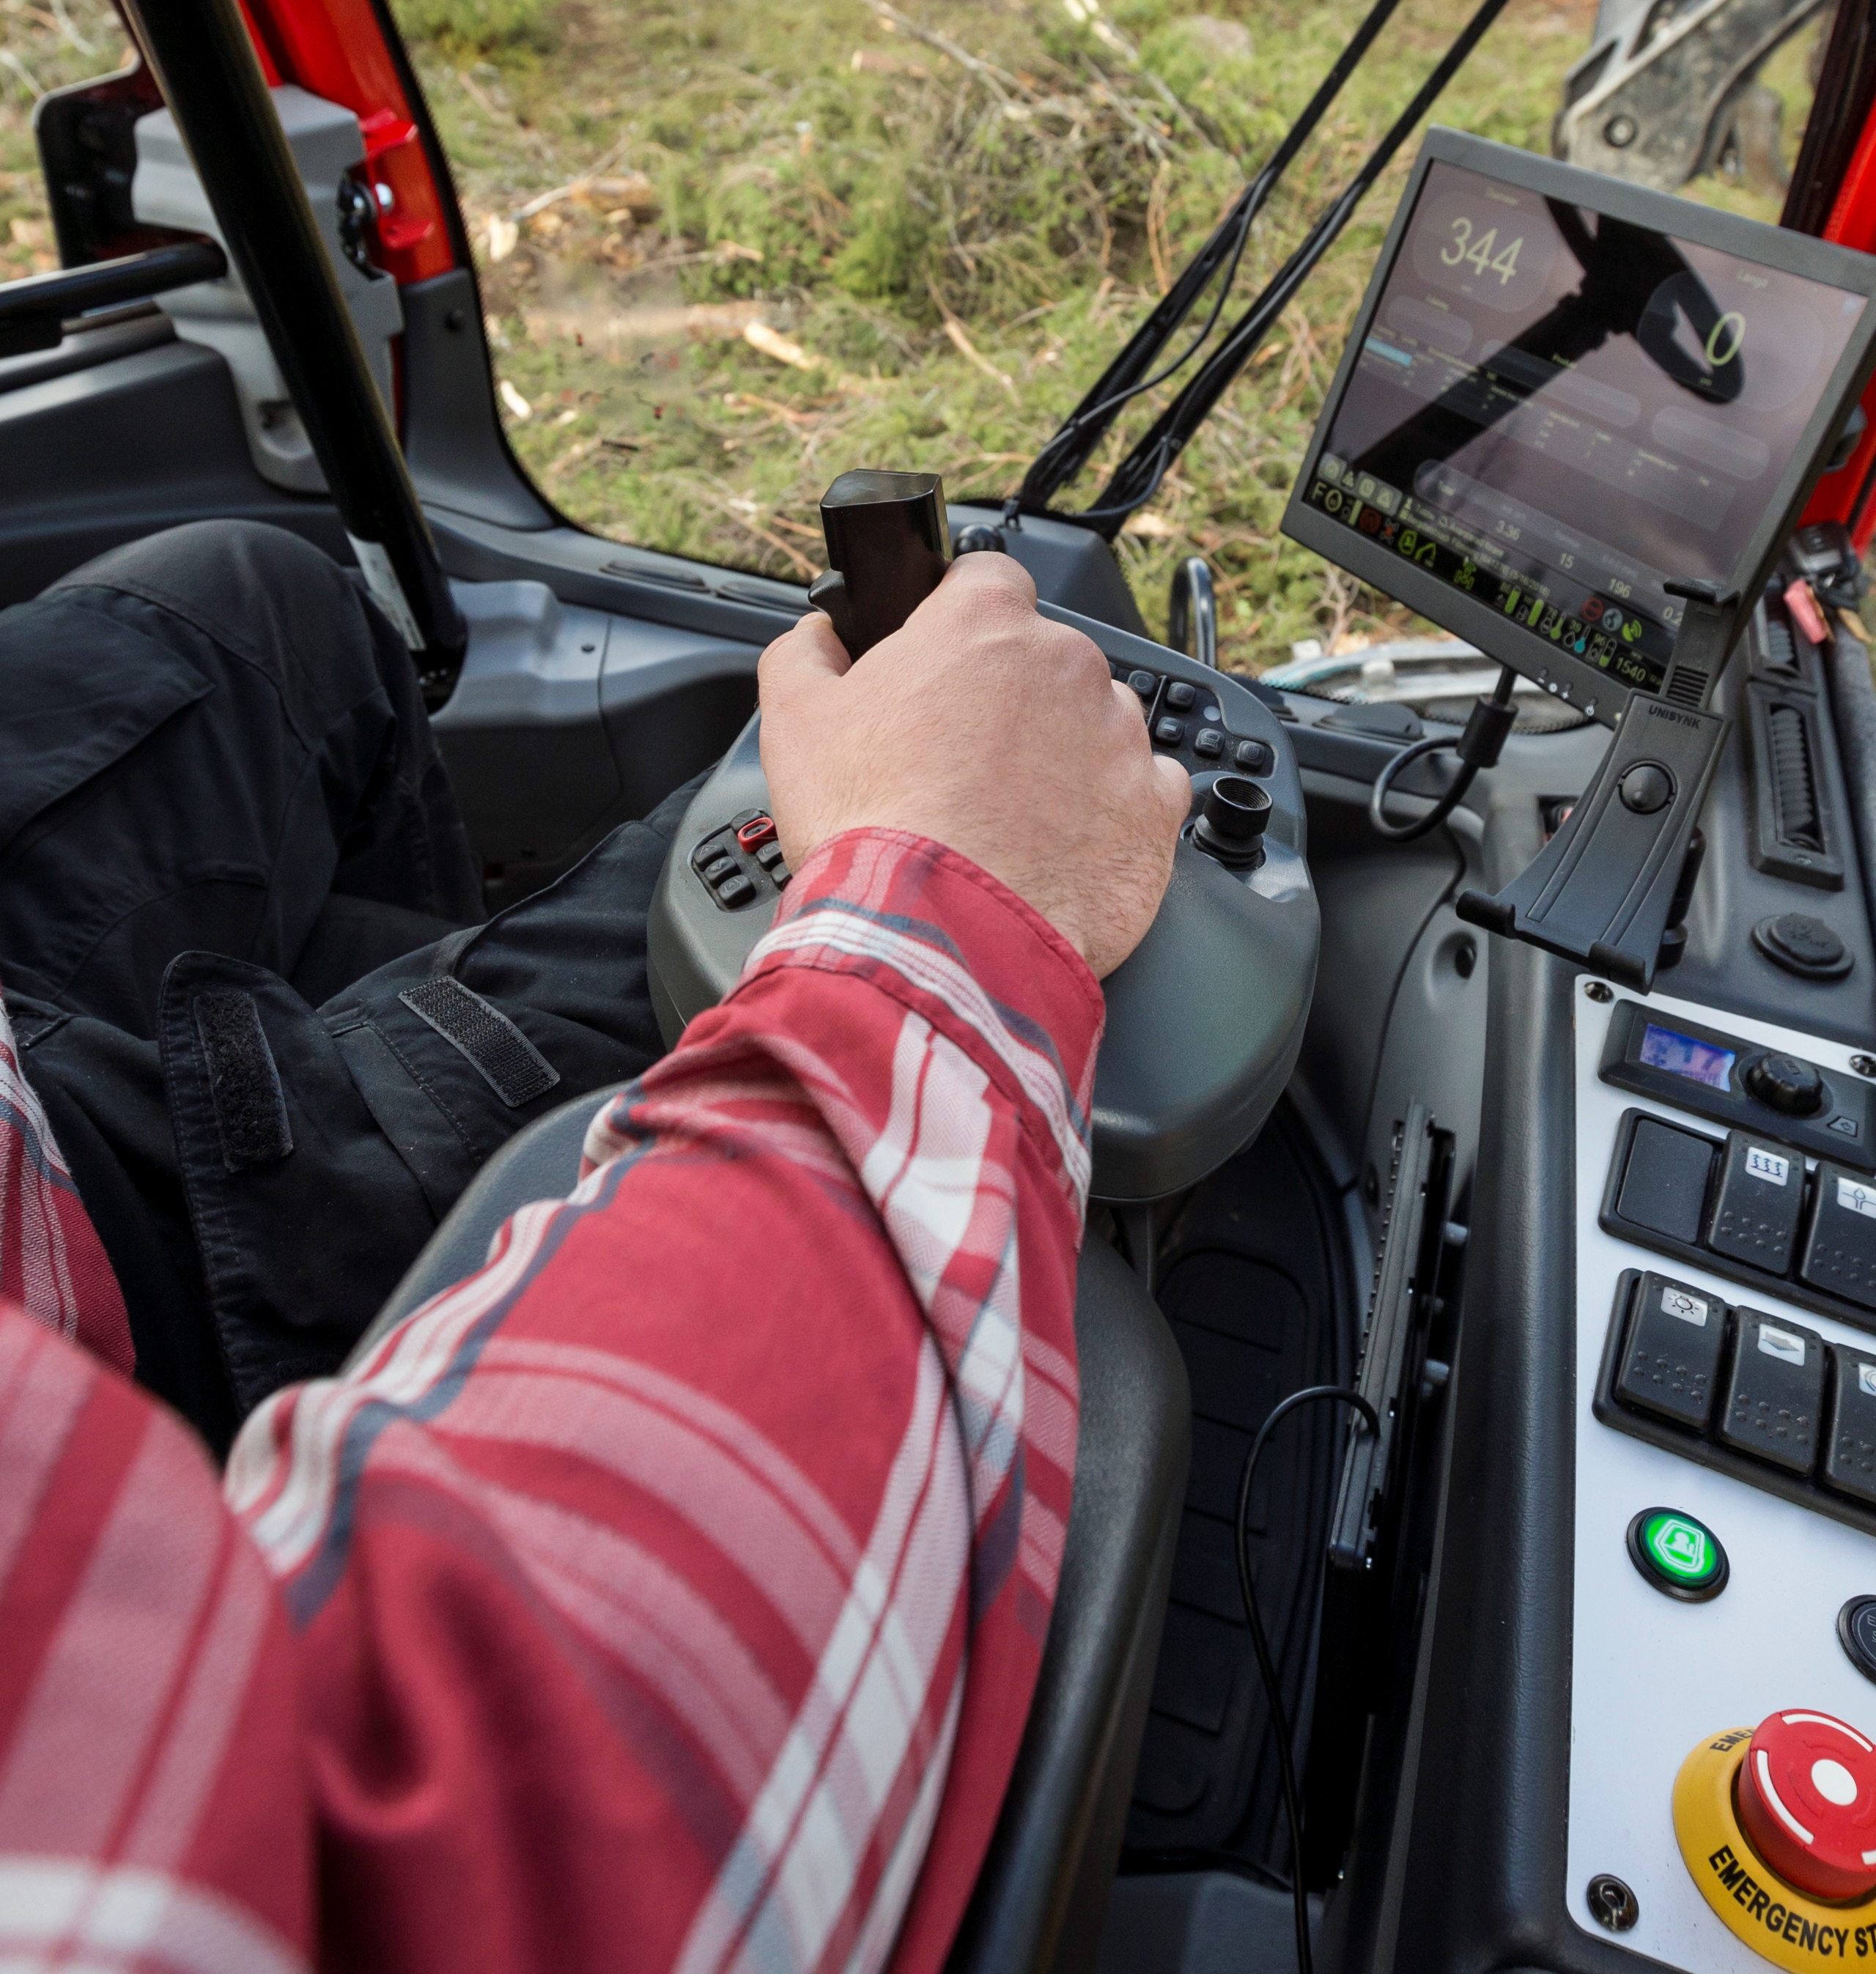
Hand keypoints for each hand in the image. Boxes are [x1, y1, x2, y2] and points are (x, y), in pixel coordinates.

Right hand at [758, 552, 1189, 978]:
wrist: (940, 935)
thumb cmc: (872, 827)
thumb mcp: (794, 720)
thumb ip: (805, 652)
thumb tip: (819, 635)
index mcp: (983, 624)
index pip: (987, 578)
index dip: (961, 618)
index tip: (945, 661)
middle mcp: (1065, 663)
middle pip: (1044, 659)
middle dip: (1009, 701)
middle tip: (960, 763)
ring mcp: (1119, 735)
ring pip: (1096, 723)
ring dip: (1061, 755)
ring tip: (1008, 816)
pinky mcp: (1154, 808)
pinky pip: (1142, 790)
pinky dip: (1110, 812)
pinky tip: (1061, 844)